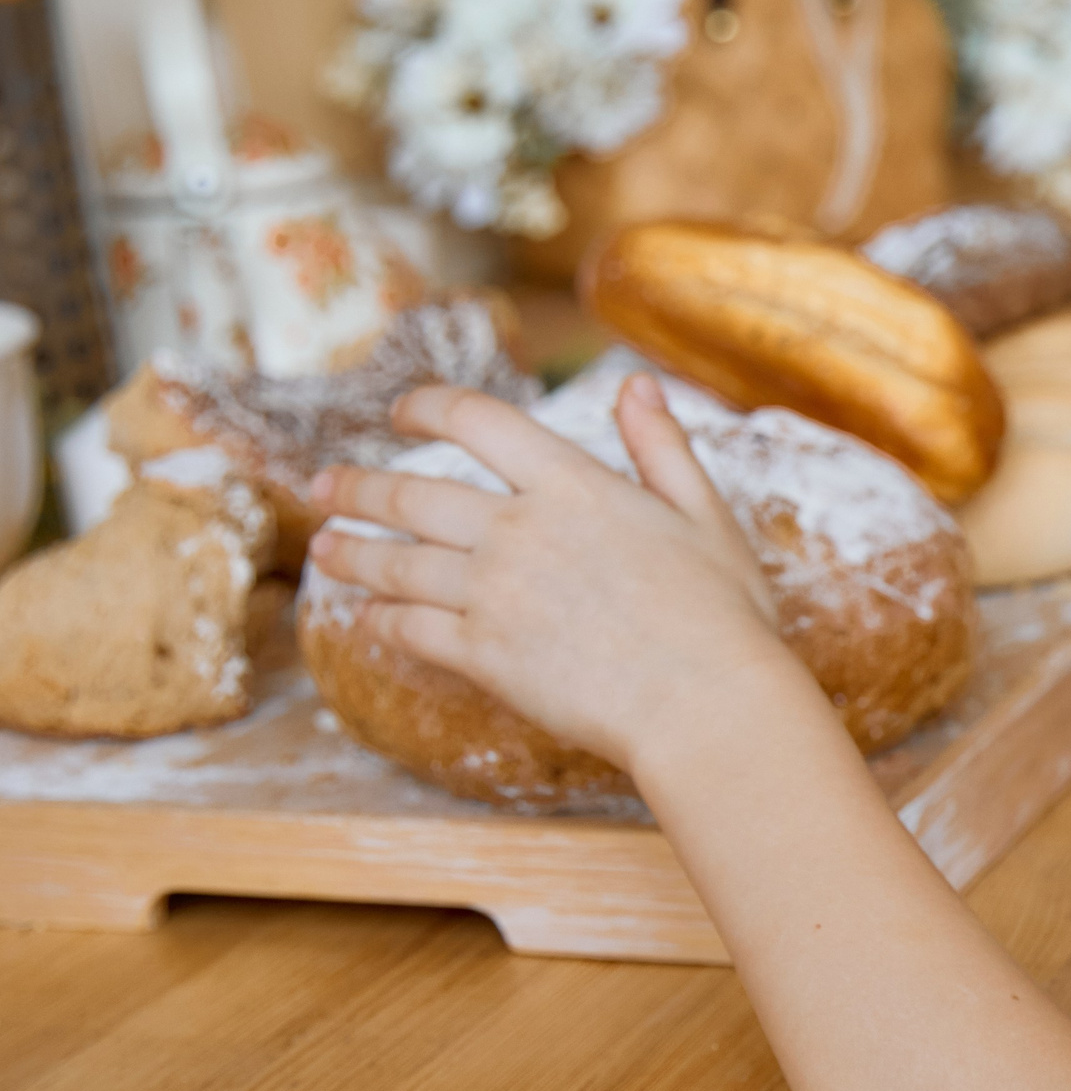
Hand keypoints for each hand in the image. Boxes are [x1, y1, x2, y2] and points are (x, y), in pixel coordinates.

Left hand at [307, 375, 798, 774]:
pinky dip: (382, 619)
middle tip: (326, 487)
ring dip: (352, 552)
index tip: (400, 411)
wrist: (707, 704)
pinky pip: (411, 628)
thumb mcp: (706, 517)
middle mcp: (520, 530)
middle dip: (357, 487)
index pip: (478, 420)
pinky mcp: (485, 655)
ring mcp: (496, 594)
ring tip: (325, 548)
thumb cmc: (723, 616)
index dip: (427, 406)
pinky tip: (369, 616)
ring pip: (396, 561)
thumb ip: (663, 448)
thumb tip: (637, 386)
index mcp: (574, 486)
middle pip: (412, 493)